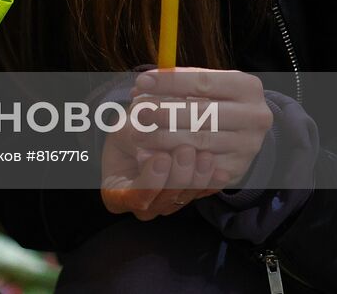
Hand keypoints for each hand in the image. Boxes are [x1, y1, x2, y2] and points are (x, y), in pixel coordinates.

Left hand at [99, 67, 270, 220]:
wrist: (240, 131)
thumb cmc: (212, 99)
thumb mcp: (201, 83)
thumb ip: (174, 81)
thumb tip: (142, 86)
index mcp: (247, 86)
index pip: (203, 82)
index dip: (169, 82)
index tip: (141, 82)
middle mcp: (255, 116)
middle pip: (202, 114)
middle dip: (164, 112)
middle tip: (138, 112)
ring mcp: (248, 146)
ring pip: (198, 142)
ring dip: (162, 138)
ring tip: (138, 133)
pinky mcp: (237, 169)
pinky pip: (199, 167)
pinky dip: (172, 161)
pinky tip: (150, 154)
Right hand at [100, 137, 220, 220]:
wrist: (140, 133)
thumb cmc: (126, 132)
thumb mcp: (122, 131)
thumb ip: (135, 141)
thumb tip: (153, 150)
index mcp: (115, 194)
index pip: (133, 196)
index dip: (149, 181)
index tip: (161, 158)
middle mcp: (141, 205)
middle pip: (162, 200)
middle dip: (177, 176)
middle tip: (186, 150)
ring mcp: (165, 205)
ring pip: (183, 199)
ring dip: (196, 178)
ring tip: (204, 156)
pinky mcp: (186, 198)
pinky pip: (200, 196)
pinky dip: (211, 185)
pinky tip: (221, 173)